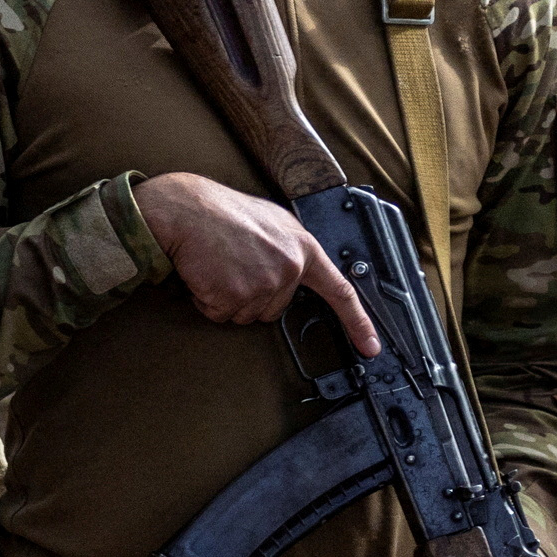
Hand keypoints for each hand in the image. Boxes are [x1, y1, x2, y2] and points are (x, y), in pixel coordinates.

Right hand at [136, 171, 377, 354]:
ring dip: (226, 298)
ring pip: (245, 314)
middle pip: (274, 309)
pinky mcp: (235, 295)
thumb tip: (294, 269)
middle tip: (233, 266)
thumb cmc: (221, 212)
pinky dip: (207, 299)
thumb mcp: (272, 222)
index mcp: (303, 248)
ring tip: (217, 266)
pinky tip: (205, 273)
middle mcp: (289, 267)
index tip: (370, 346)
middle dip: (250, 296)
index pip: (340, 291)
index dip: (358, 322)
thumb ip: (290, 249)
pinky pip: (219, 313)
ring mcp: (263, 283)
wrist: (186, 210)